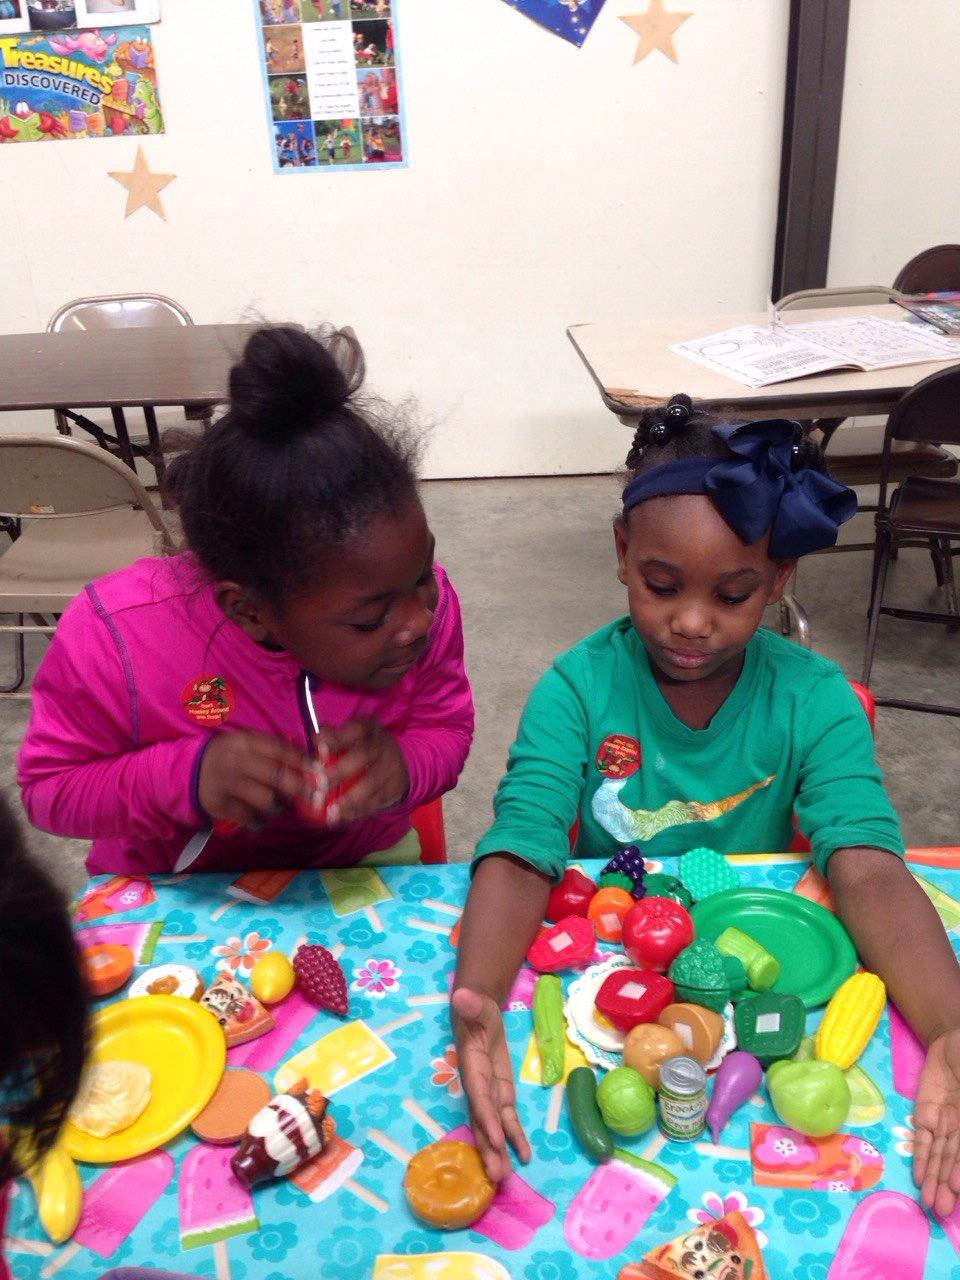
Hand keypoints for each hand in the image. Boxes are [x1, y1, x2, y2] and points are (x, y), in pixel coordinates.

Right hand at [197, 731, 316, 827]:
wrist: (188, 772)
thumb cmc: (228, 756)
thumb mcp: (245, 744)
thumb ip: (273, 749)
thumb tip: (309, 758)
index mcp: (244, 742)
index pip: (279, 749)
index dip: (302, 761)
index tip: (319, 770)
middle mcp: (235, 760)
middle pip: (276, 776)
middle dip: (299, 787)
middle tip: (313, 795)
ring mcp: (226, 783)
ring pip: (266, 799)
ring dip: (279, 806)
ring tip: (279, 805)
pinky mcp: (219, 804)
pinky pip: (249, 816)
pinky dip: (260, 820)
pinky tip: (260, 818)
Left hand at [314, 720, 407, 823]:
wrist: (402, 762)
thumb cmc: (366, 747)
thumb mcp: (354, 735)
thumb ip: (334, 735)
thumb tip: (315, 736)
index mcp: (370, 729)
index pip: (356, 730)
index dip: (337, 738)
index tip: (319, 747)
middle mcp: (383, 746)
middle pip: (363, 757)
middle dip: (340, 772)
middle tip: (320, 784)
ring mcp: (391, 768)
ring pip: (370, 784)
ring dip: (349, 799)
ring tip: (330, 811)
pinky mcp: (394, 788)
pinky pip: (375, 801)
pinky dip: (356, 812)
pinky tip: (339, 819)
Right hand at [451, 987, 530, 1183]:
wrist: (478, 1012)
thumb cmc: (475, 1007)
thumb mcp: (476, 1004)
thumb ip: (471, 1004)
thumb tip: (461, 996)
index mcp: (472, 1065)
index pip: (479, 1095)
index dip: (486, 1117)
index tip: (496, 1140)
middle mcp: (478, 1085)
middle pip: (483, 1120)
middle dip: (489, 1147)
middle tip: (497, 1176)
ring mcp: (489, 1091)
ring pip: (494, 1126)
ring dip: (500, 1150)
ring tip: (506, 1178)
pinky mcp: (501, 1092)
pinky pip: (508, 1118)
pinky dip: (516, 1136)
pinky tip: (524, 1157)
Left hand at [914, 1027, 959, 1215]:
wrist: (954, 1042)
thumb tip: (949, 1131)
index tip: (957, 1189)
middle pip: (953, 1159)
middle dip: (946, 1185)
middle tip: (941, 1209)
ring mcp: (944, 1123)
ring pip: (938, 1155)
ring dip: (934, 1179)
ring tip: (930, 1203)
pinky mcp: (925, 1114)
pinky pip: (923, 1139)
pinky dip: (921, 1158)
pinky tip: (920, 1179)